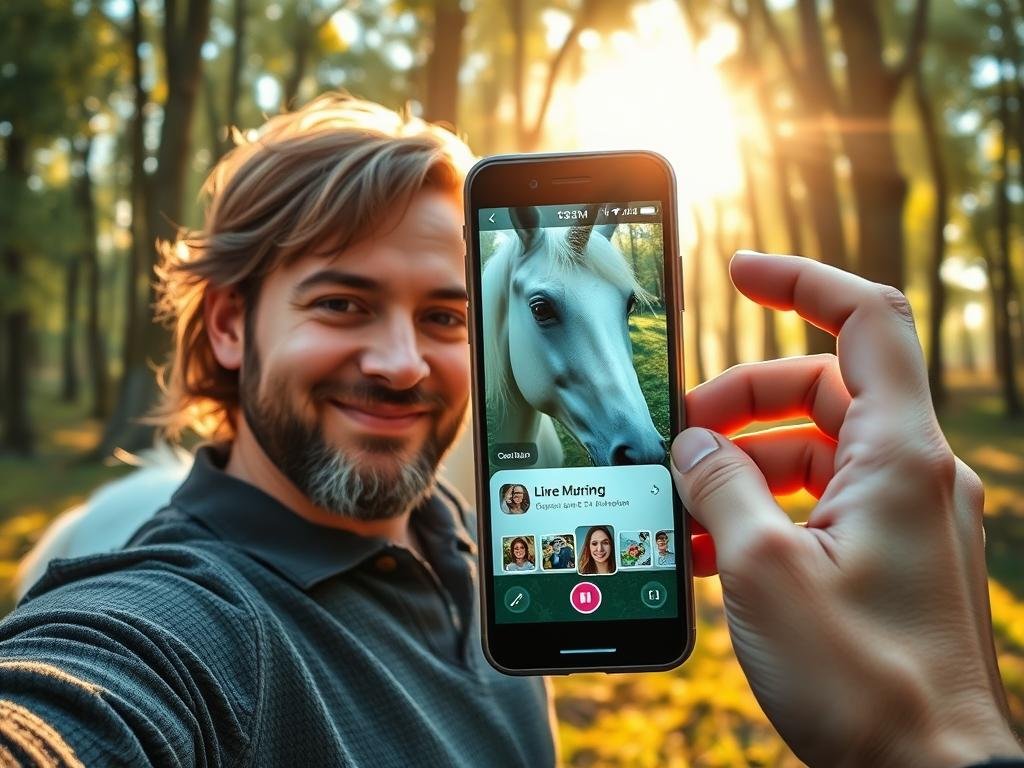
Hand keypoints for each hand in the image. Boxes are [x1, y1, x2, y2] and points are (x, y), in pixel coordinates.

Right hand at [673, 251, 1020, 767]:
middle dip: (741, 399)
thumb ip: (719, 487)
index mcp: (899, 455)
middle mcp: (912, 473)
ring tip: (680, 502)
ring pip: (815, 449)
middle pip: (822, 388)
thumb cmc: (862, 679)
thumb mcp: (760, 570)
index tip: (738, 273)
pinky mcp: (888, 556)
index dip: (800, 281)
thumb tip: (692, 444)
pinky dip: (765, 505)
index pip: (865, 319)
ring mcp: (904, 516)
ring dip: (743, 463)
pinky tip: (709, 544)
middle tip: (678, 432)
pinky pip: (820, 502)